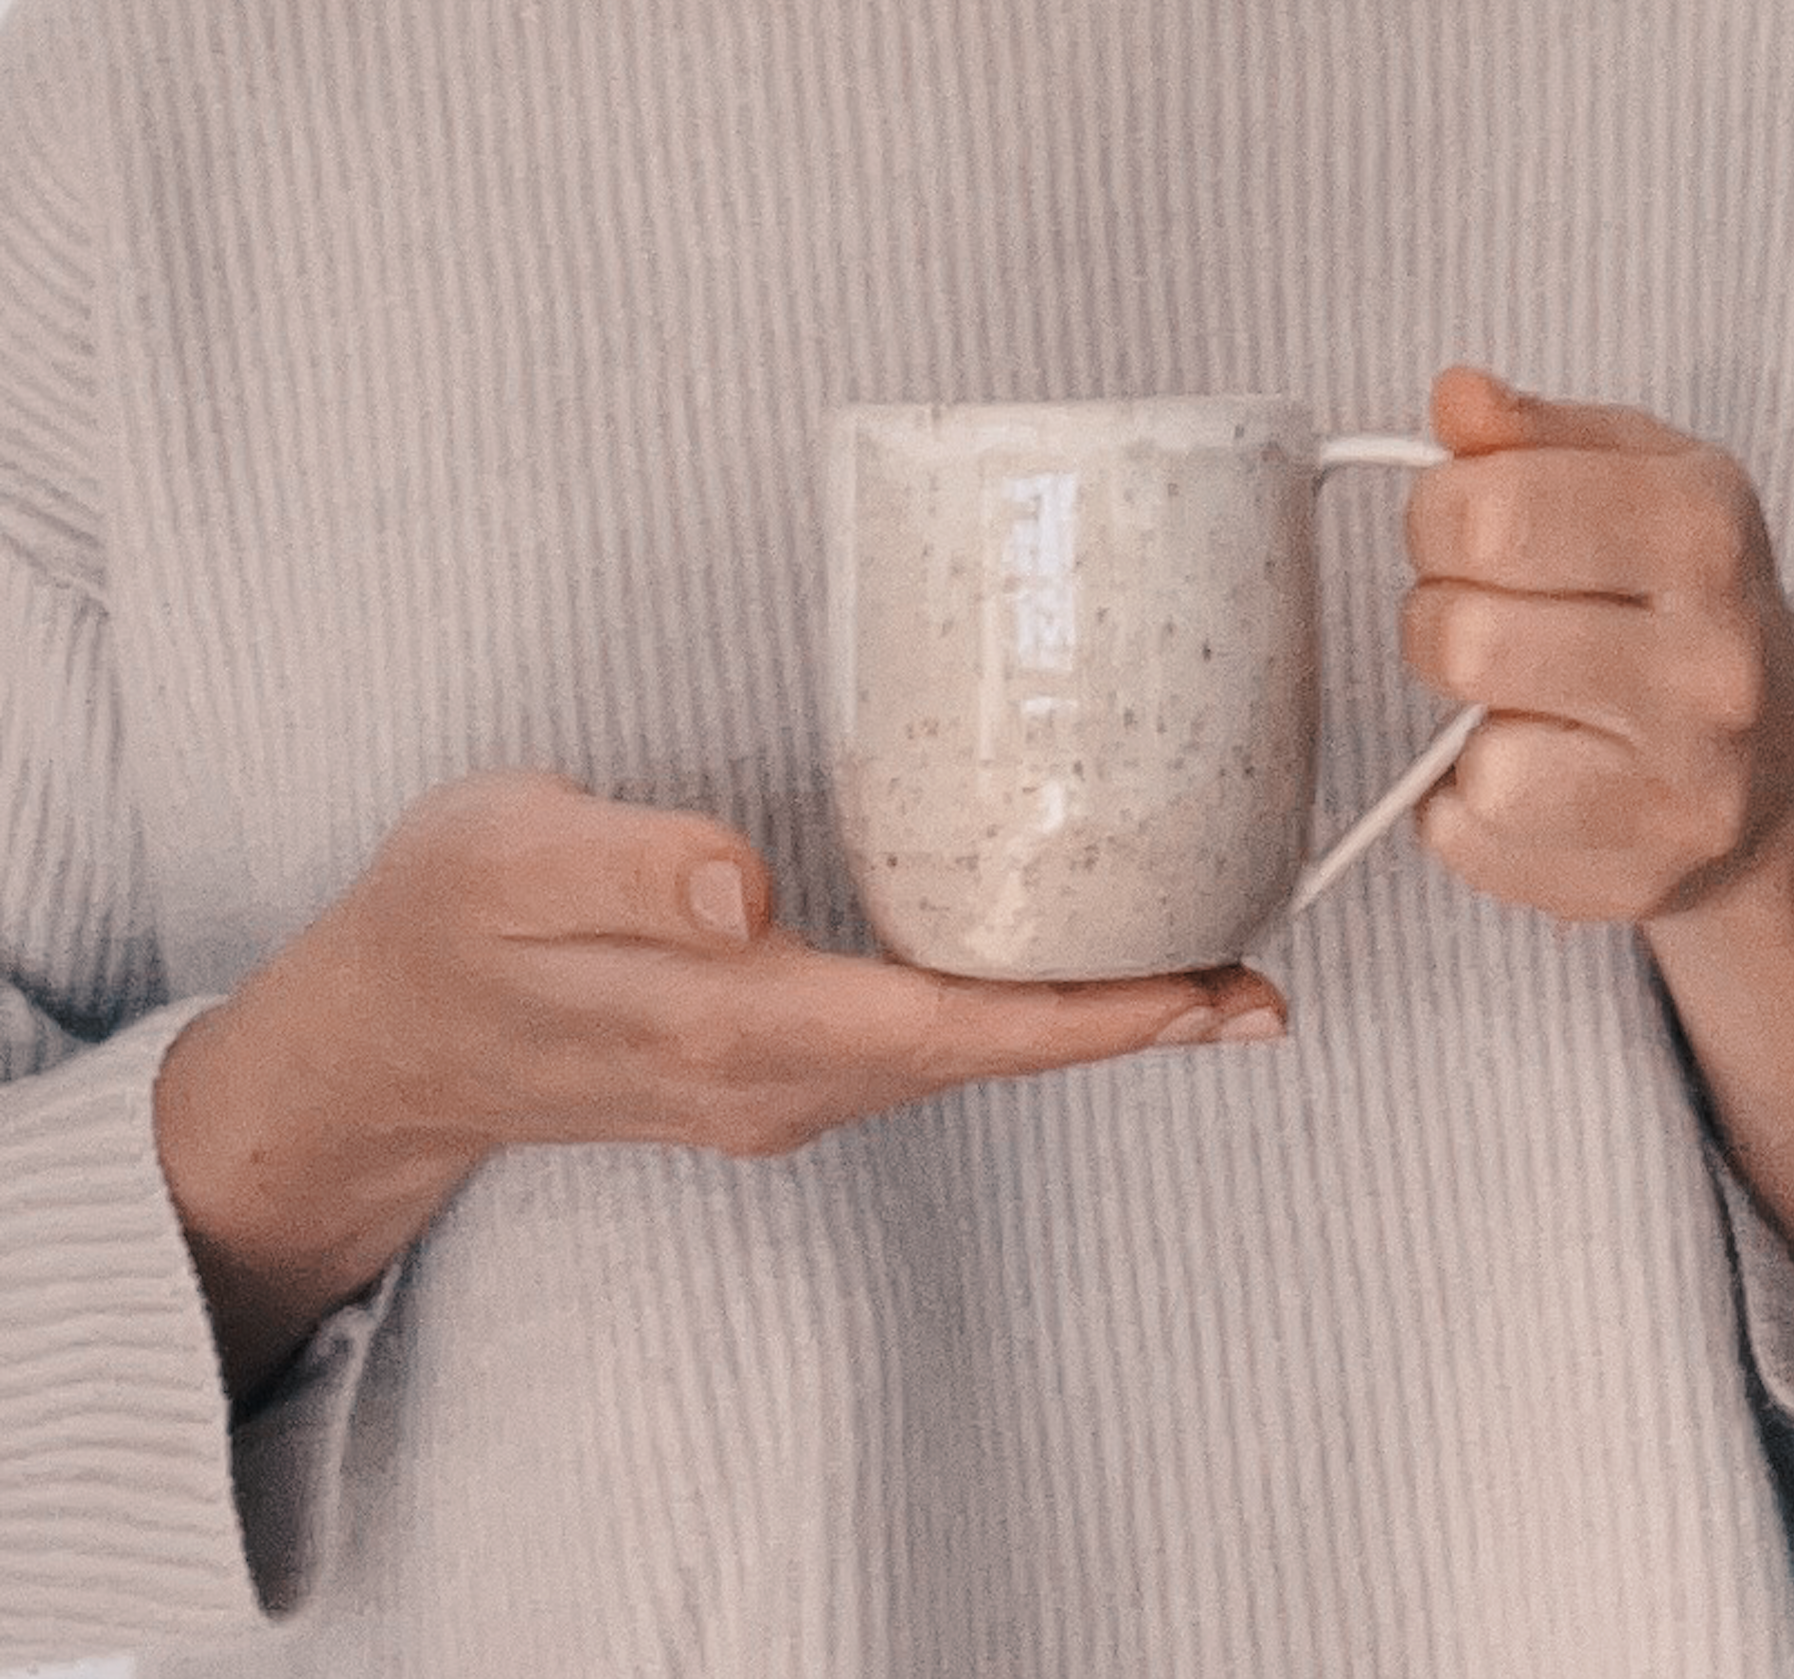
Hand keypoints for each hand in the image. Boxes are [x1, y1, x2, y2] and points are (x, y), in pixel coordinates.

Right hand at [159, 772, 1283, 1394]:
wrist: (379, 1043)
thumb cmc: (440, 925)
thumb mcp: (504, 856)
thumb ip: (628, 864)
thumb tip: (746, 883)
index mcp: (734, 1025)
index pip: (954, 1028)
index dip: (1096, 1014)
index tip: (1212, 992)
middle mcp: (778, 1081)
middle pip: (991, 1059)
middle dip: (1131, 1025)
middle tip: (1258, 983)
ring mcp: (776, 1092)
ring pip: (964, 1062)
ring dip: (1084, 1027)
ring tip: (1198, 979)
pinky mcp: (767, 1071)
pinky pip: (922, 1052)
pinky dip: (1011, 1021)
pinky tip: (1054, 975)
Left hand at [1400, 367, 1793, 924]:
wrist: (1778, 776)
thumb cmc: (1675, 601)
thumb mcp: (1633, 477)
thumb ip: (1530, 433)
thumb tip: (1457, 396)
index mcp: (1702, 528)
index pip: (1490, 511)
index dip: (1437, 518)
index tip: (1463, 531)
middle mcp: (1712, 662)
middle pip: (1464, 639)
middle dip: (1438, 621)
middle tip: (1480, 620)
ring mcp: (1686, 784)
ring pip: (1480, 762)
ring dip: (1459, 726)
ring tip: (1510, 702)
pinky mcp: (1638, 878)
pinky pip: (1469, 840)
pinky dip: (1463, 807)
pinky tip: (1528, 773)